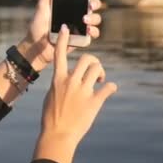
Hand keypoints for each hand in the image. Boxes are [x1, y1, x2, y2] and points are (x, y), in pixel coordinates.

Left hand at [18, 0, 103, 70]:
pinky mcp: (82, 39)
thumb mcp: (41, 6)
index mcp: (69, 4)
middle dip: (96, 2)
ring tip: (84, 20)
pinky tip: (87, 31)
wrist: (36, 47)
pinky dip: (93, 31)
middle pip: (94, 4)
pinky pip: (94, 34)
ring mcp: (81, 26)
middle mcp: (77, 13)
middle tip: (89, 4)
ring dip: (94, 18)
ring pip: (96, 19)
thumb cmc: (37, 26)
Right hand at [33, 24, 116, 162]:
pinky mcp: (94, 102)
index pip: (60, 54)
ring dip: (101, 73)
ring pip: (97, 69)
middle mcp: (71, 82)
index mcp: (58, 79)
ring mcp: (83, 91)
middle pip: (87, 59)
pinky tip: (110, 90)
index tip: (66, 28)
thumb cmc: (51, 117)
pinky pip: (108, 88)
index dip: (64, 39)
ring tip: (100, 81)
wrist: (58, 135)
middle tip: (95, 73)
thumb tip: (65, 79)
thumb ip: (59, 84)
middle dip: (94, 63)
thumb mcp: (51, 96)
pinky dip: (111, 87)